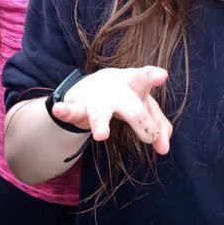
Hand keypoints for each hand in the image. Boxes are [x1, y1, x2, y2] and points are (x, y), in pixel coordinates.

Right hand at [49, 66, 171, 152]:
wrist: (90, 88)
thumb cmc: (126, 96)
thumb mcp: (144, 106)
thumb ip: (158, 125)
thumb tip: (164, 149)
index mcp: (134, 83)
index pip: (144, 79)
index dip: (152, 76)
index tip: (161, 75)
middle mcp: (116, 89)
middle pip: (131, 106)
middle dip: (141, 121)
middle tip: (150, 138)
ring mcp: (95, 98)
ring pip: (99, 111)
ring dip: (100, 122)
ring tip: (101, 135)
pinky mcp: (78, 108)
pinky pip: (71, 111)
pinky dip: (65, 112)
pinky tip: (59, 110)